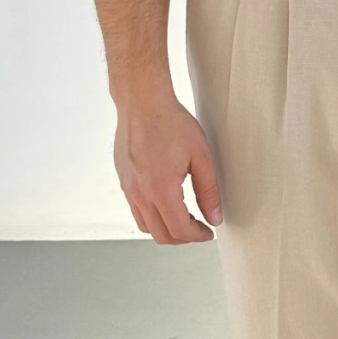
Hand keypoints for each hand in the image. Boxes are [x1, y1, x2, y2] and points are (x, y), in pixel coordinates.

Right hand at [112, 92, 223, 242]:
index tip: (208, 232)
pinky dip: (152, 215)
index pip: (179, 230)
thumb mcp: (200, 155)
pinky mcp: (123, 180)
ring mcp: (128, 188)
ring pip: (146, 226)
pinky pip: (136, 210)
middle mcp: (140, 194)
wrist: (143, 102)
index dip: (197, 236)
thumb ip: (209, 190)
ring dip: (166, 228)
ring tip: (184, 216)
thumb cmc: (170, 121)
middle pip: (161, 235)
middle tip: (199, 227)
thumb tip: (214, 216)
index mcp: (161, 190)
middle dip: (183, 237)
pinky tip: (166, 201)